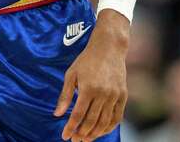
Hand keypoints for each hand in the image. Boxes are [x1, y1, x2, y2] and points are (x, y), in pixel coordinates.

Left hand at [55, 9, 128, 140]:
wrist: (109, 48)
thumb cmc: (87, 60)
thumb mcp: (71, 74)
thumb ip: (65, 95)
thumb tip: (57, 114)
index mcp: (88, 88)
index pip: (78, 114)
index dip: (71, 127)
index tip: (65, 136)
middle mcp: (103, 93)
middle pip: (91, 121)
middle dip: (81, 134)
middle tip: (75, 140)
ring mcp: (115, 95)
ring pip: (104, 122)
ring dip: (94, 133)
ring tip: (86, 139)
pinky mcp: (123, 95)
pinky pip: (117, 117)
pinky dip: (109, 127)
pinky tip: (101, 131)